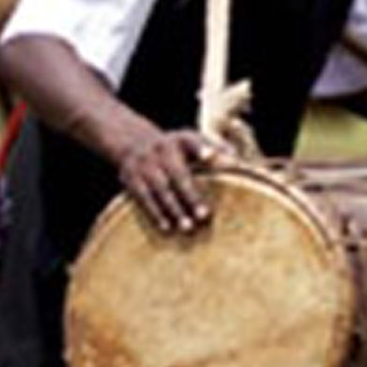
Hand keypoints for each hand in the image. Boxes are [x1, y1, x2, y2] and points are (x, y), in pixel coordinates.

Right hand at [109, 129, 227, 233]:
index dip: (201, 147)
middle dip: (190, 195)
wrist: (133, 143)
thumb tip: (237, 161)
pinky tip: (167, 227)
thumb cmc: (176, 147)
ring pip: (159, 189)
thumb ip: (216, 147)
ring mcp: (144, 165)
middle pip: (176, 174)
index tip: (209, 155)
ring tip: (187, 227)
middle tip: (204, 215)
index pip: (191, 141)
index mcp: (180, 140)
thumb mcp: (192, 140)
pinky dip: (155, 213)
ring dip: (173, 209)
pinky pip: (143, 198)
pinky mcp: (130, 179)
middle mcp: (160, 151)